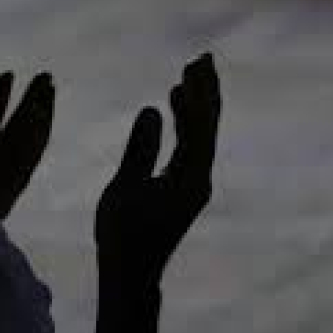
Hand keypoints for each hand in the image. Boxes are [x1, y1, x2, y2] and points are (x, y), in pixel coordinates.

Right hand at [95, 54, 220, 293]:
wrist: (132, 274)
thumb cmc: (123, 234)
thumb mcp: (125, 187)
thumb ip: (141, 147)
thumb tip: (152, 109)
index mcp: (191, 178)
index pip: (201, 126)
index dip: (198, 94)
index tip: (194, 65)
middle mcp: (200, 178)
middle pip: (209, 126)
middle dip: (206, 91)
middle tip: (203, 59)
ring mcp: (195, 184)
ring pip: (202, 135)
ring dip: (196, 104)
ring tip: (189, 75)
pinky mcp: (185, 188)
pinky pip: (191, 146)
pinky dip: (186, 124)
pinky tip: (175, 106)